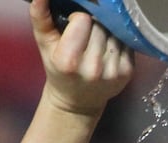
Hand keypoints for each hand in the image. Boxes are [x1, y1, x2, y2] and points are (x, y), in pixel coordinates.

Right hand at [29, 0, 134, 118]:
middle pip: (100, 25)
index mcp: (68, 61)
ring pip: (114, 31)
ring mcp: (113, 71)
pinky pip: (126, 42)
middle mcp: (93, 68)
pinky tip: (107, 50)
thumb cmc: (58, 68)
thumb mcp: (44, 43)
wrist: (78, 100)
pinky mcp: (127, 72)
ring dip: (106, 32)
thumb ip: (40, 16)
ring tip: (96, 44)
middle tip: (86, 37)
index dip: (78, 19)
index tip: (74, 28)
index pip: (83, 20)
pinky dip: (117, 41)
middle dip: (93, 25)